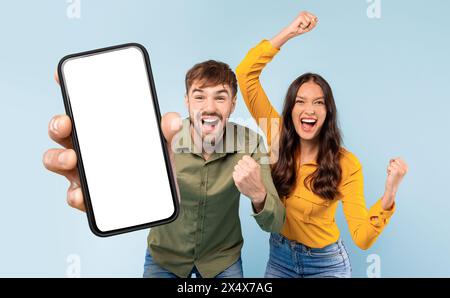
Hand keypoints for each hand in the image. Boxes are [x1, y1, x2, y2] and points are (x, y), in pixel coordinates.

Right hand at [43, 71, 181, 210]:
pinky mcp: (89, 197)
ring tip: (72, 158)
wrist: (158, 199)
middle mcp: (86, 147)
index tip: (59, 75)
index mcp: (101, 129)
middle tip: (66, 123)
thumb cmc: (153, 165)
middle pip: (61, 131)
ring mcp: (84, 171)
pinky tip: (81, 194)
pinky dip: (75, 195)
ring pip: (57, 160)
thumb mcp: (162, 146)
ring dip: (57, 157)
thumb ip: (167, 132)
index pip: (80, 107)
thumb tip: (173, 120)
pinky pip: (74, 195)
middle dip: (57, 124)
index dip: (68, 89)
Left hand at [233, 155, 266, 211]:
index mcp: (254, 166)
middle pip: (240, 162)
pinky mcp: (238, 180)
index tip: (246, 163)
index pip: (245, 157)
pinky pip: (234, 173)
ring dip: (239, 170)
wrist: (257, 192)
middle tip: (245, 170)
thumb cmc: (257, 180)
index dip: (245, 160)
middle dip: (242, 165)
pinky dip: (236, 175)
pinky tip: (241, 178)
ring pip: (236, 167)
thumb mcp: (258, 169)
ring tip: (243, 174)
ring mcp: (243, 176)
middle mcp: (248, 170)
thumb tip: (243, 158)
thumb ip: (251, 163)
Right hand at [270, 11, 317, 48]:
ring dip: (306, 26)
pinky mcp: (301, 16)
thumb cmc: (300, 30)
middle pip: (314, 19)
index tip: (306, 25)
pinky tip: (299, 25)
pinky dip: (304, 26)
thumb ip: (314, 23)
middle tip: (303, 26)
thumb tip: (314, 19)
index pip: (316, 19)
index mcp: (307, 13)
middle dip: (309, 25)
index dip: (312, 24)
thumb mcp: (309, 27)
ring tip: (301, 26)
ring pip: (310, 21)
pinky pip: (307, 23)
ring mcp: (303, 13)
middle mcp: (305, 12)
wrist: (292, 32)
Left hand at [381, 157, 407, 209]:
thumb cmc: (393, 177)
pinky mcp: (395, 171)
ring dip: (389, 168)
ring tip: (392, 174)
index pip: (398, 158)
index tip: (395, 169)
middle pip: (395, 160)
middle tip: (393, 171)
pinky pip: (388, 166)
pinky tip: (390, 175)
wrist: (392, 186)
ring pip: (391, 163)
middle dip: (391, 165)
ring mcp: (400, 170)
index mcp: (406, 167)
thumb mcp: (395, 168)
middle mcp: (405, 169)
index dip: (394, 162)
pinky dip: (388, 170)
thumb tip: (392, 159)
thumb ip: (394, 162)